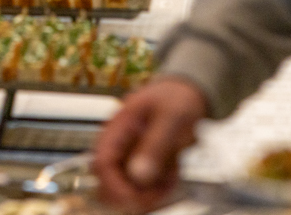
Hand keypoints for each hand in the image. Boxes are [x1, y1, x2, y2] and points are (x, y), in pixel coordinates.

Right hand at [93, 76, 207, 212]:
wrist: (187, 92)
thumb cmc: (177, 97)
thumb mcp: (172, 116)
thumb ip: (156, 144)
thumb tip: (139, 174)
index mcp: (119, 126)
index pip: (102, 163)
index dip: (114, 185)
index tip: (135, 197)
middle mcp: (119, 143)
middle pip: (108, 180)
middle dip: (131, 193)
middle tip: (157, 191)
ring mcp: (129, 154)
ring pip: (125, 187)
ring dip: (148, 192)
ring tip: (170, 178)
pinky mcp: (141, 163)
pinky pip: (141, 187)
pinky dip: (157, 188)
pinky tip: (171, 175)